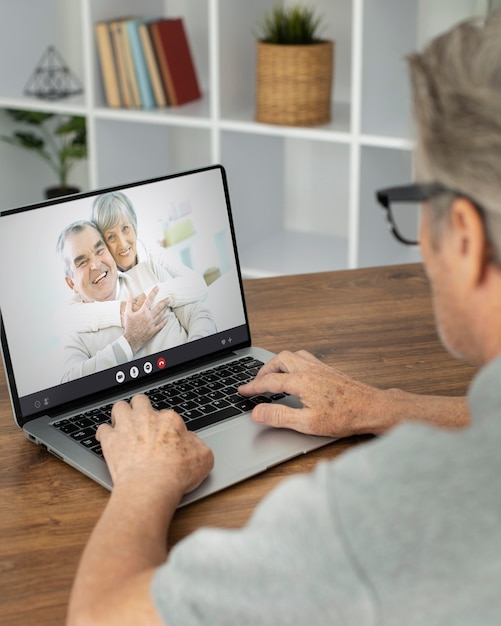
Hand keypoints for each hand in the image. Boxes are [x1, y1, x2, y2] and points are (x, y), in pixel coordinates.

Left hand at [96, 394, 213, 495]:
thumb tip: (192, 441)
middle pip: (140, 401)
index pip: (167, 414)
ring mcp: (127, 427)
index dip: (166, 425)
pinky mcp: (111, 440)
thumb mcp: (204, 458)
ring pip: (119, 407)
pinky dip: (105, 434)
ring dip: (120, 415)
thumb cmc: (176, 474)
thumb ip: (198, 445)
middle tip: (141, 420)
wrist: (150, 486)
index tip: (166, 437)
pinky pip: (103, 429)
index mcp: (170, 420)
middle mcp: (147, 418)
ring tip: (123, 424)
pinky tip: (108, 440)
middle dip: (140, 408)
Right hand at [123, 286, 168, 353]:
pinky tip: (167, 318)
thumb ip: (129, 303)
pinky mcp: (154, 330)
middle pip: (159, 307)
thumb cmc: (128, 326)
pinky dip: (165, 321)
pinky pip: (161, 325)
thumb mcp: (127, 313)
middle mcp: (149, 317)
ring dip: (165, 309)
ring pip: (161, 315)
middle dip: (164, 301)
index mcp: (143, 311)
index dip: (154, 292)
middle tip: (168, 298)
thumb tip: (129, 294)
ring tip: (167, 305)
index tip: (157, 287)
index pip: (149, 299)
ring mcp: (152, 324)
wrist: (131, 339)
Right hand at [238, 350, 390, 437]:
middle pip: (280, 360)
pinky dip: (293, 362)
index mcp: (301, 381)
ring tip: (273, 374)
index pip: (269, 381)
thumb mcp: (307, 423)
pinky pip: (305, 358)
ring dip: (279, 363)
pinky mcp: (329, 370)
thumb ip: (279, 416)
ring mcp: (320, 367)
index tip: (241, 391)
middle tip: (257, 382)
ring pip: (293, 355)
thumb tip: (257, 413)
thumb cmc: (344, 417)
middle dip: (264, 369)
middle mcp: (309, 369)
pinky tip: (297, 373)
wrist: (372, 408)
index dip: (252, 387)